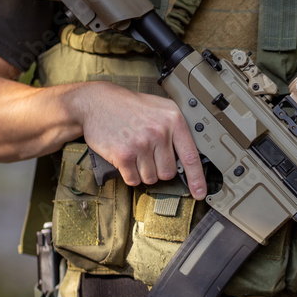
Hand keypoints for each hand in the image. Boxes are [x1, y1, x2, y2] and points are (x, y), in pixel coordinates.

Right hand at [77, 82, 206, 198]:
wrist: (96, 102)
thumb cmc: (129, 106)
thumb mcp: (159, 108)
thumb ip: (175, 129)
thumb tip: (187, 158)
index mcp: (173, 119)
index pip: (191, 156)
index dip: (197, 179)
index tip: (200, 194)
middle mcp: (159, 132)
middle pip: (168, 172)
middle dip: (158, 169)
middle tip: (147, 154)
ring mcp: (141, 144)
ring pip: (151, 178)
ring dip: (142, 172)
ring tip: (134, 153)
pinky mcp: (124, 154)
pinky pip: (133, 179)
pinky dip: (129, 174)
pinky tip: (125, 158)